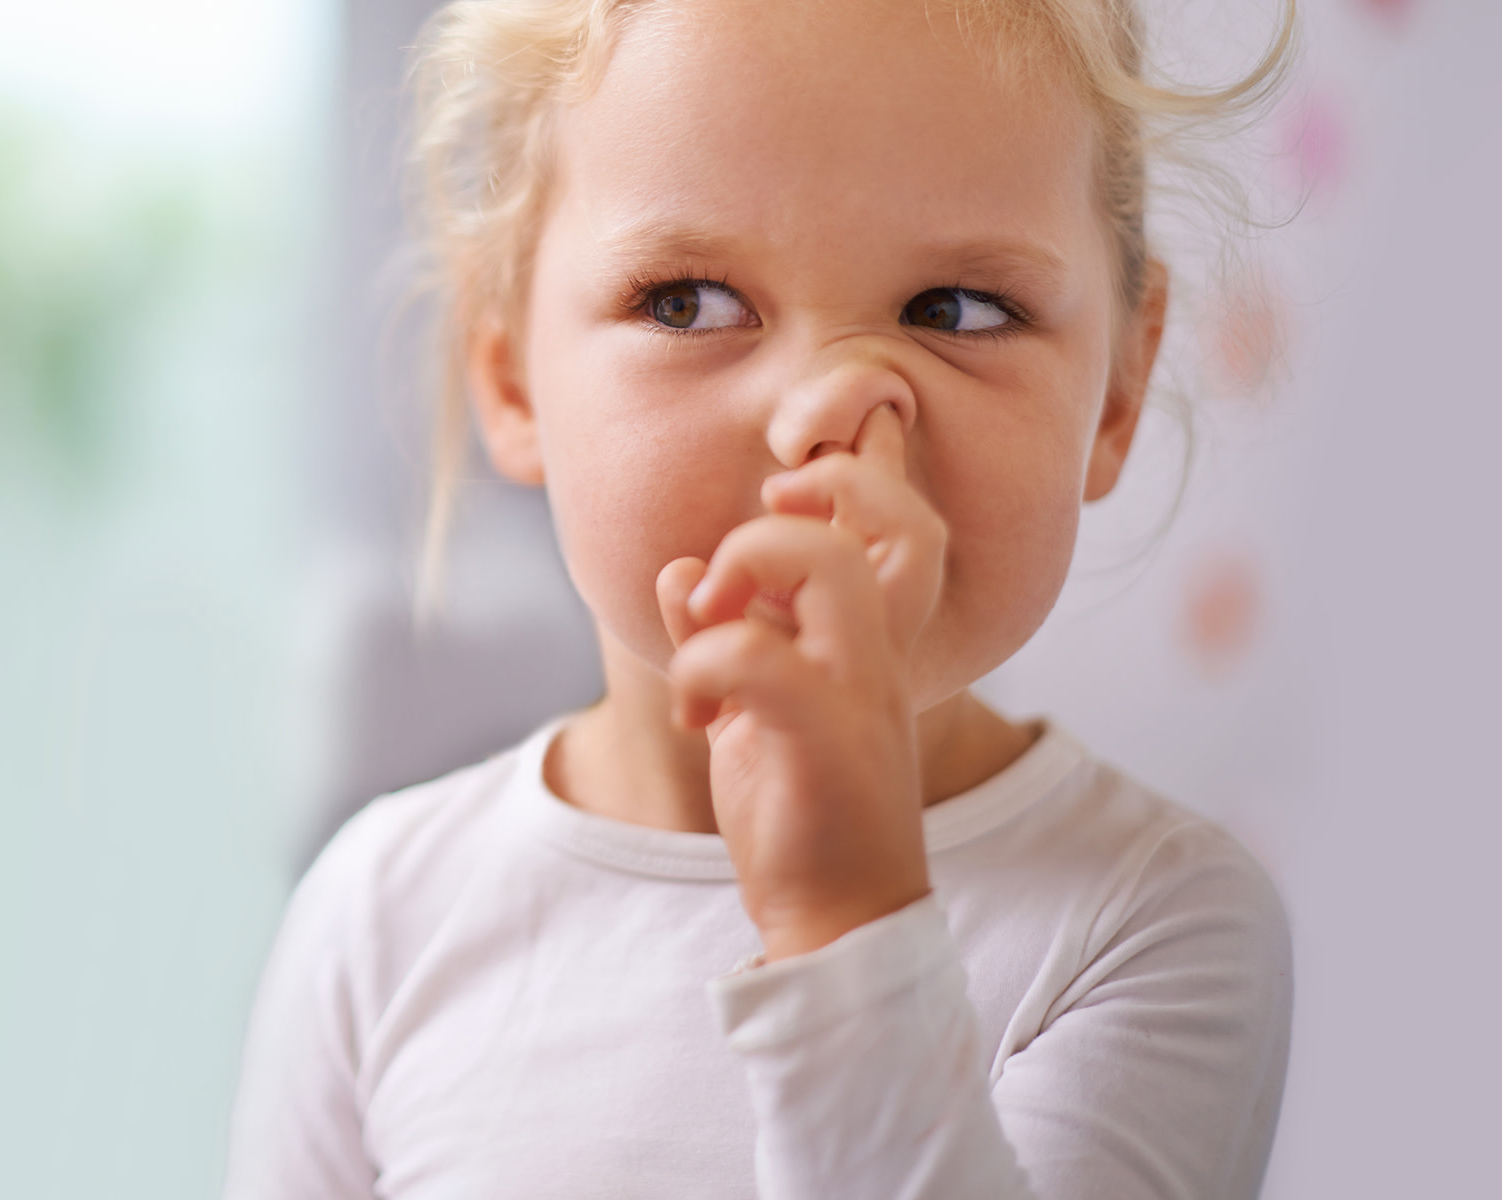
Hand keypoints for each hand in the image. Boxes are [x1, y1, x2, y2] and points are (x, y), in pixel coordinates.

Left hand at [655, 404, 947, 959]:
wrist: (837, 920)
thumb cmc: (801, 811)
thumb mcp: (748, 709)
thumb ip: (718, 634)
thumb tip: (678, 570)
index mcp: (873, 642)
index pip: (908, 524)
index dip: (858, 476)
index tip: (780, 497)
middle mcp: (882, 656)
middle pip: (895, 520)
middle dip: (795, 509)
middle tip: (724, 574)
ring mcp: (861, 694)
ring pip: (828, 565)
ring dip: (742, 568)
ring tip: (704, 622)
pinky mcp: (823, 738)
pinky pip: (757, 656)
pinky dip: (699, 666)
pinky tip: (693, 717)